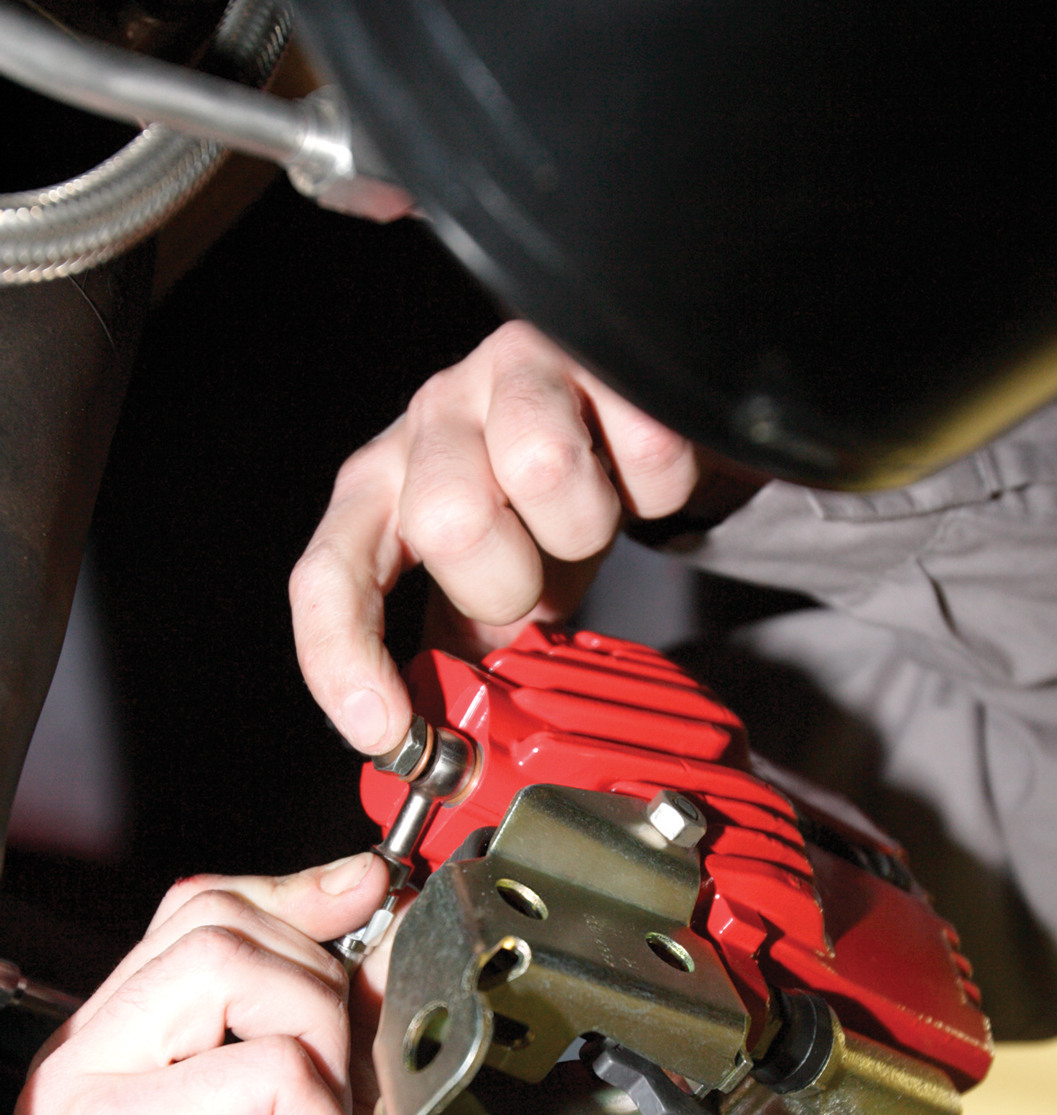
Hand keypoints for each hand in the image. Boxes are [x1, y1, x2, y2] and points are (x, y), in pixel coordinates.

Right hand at [14, 852, 406, 1114]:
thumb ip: (340, 1018)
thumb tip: (374, 916)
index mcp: (124, 1054)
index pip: (200, 911)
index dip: (296, 892)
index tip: (370, 889)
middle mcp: (86, 1063)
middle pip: (218, 918)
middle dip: (318, 986)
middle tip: (334, 1094)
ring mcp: (84, 1093)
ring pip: (237, 965)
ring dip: (318, 1054)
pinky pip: (266, 1066)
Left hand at [290, 321, 700, 752]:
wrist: (627, 417)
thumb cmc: (541, 508)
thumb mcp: (489, 583)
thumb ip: (460, 648)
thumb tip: (440, 752)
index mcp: (384, 485)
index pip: (330, 571)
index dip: (342, 654)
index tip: (385, 730)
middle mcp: (432, 417)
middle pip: (452, 520)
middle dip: (512, 582)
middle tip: (537, 579)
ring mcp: (511, 370)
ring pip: (546, 469)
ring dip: (585, 530)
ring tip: (588, 522)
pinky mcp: (597, 350)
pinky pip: (642, 448)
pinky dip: (656, 487)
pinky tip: (636, 475)